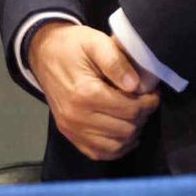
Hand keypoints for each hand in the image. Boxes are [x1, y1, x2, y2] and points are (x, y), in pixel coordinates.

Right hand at [28, 21, 158, 160]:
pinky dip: (116, 147)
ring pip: (117, 145)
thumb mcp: (95, 42)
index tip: (152, 92)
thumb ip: (116, 61)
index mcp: (85, 93)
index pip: (131, 110)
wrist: (43, 52)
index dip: (149, 102)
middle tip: (144, 101)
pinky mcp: (69, 134)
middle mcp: (77, 116)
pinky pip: (100, 153)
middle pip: (126, 129)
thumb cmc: (72, 46)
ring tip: (133, 114)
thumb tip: (136, 85)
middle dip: (142, 116)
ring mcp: (71, 128)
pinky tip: (122, 132)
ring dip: (131, 132)